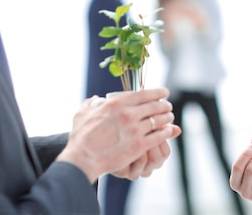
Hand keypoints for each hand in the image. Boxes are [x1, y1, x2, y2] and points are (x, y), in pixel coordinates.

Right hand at [57, 87, 179, 182]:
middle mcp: (128, 114)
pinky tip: (168, 131)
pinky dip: (166, 132)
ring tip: (169, 117)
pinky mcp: (139, 145)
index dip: (158, 93)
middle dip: (164, 105)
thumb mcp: (82, 113)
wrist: (83, 158)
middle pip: (154, 106)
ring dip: (166, 118)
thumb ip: (90, 103)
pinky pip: (159, 136)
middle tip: (167, 106)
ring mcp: (135, 130)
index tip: (164, 93)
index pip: (144, 94)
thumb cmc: (81, 137)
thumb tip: (96, 98)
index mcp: (117, 103)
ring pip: (159, 120)